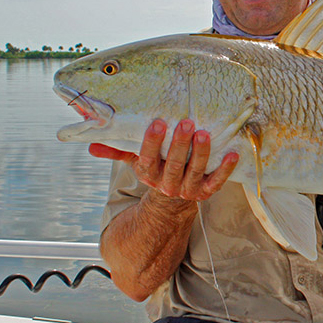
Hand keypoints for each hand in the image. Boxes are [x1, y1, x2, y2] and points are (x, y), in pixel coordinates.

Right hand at [89, 119, 237, 200]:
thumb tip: (89, 143)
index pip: (148, 158)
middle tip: (186, 123)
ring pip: (195, 171)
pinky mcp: (206, 191)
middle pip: (174, 165)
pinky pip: (217, 181)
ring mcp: (188, 189)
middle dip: (180, 144)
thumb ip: (116, 149)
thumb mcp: (135, 160)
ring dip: (201, 153)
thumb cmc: (155, 167)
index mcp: (149, 174)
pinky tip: (233, 153)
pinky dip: (225, 169)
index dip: (152, 142)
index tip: (157, 122)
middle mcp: (167, 184)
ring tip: (205, 134)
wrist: (172, 200)